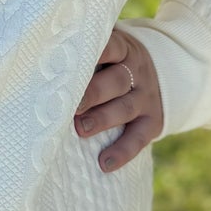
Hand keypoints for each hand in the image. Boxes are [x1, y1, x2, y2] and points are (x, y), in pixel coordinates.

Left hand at [74, 25, 163, 172]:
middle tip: (72, 105)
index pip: (110, 48)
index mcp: (124, 50)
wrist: (168, 72)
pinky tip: (104, 163)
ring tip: (81, 130)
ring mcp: (145, 98)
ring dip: (102, 119)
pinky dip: (122, 152)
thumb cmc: (118, 61)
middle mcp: (137, 73)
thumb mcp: (111, 48)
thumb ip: (86, 50)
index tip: (70, 65)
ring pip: (125, 108)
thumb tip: (42, 49)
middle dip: (93, 93)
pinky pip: (139, 138)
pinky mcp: (152, 122)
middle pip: (117, 80)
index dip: (94, 55)